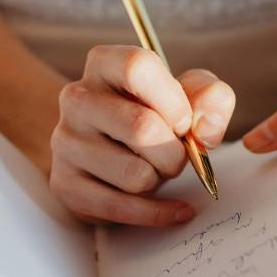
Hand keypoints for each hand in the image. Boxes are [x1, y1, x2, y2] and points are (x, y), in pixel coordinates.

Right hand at [50, 45, 235, 225]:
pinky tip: (175, 209)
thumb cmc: (155, 118)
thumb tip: (203, 129)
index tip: (184, 122)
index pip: (137, 67)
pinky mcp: (65, 184)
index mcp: (104, 64)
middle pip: (141, 127)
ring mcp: (65, 142)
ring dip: (160, 180)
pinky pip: (122, 208)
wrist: (114, 157)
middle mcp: (77, 98)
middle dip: (175, 152)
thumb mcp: (189, 97)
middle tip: (175, 155)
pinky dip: (159, 213)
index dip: (173, 100)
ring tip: (153, 170)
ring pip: (135, 174)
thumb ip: (211, 98)